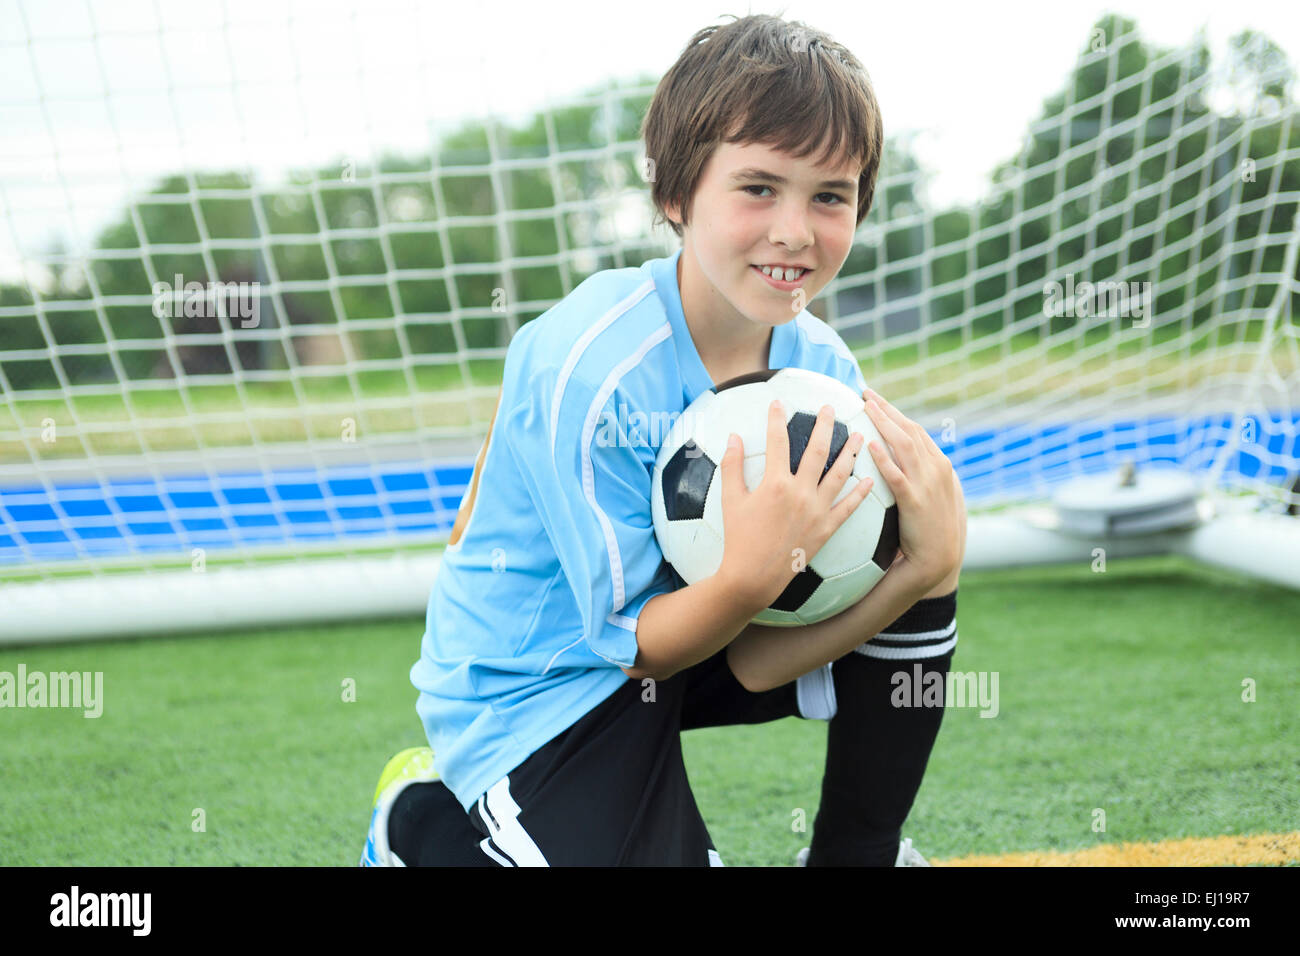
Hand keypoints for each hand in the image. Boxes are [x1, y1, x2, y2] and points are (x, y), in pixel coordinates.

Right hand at [716, 400, 873, 609]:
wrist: (753, 577)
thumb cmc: (738, 539)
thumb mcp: (730, 500)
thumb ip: (732, 466)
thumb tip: (733, 437)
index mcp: (775, 483)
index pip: (777, 441)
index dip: (777, 419)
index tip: (779, 402)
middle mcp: (800, 492)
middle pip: (816, 450)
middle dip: (823, 425)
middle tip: (829, 408)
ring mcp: (817, 510)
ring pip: (839, 474)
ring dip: (850, 451)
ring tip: (858, 435)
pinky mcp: (826, 528)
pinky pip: (848, 508)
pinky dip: (860, 493)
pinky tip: (869, 479)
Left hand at [862, 386, 962, 591]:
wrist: (939, 559)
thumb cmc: (929, 530)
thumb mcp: (929, 496)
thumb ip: (917, 476)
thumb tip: (897, 461)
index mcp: (938, 465)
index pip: (914, 430)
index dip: (894, 412)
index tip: (875, 398)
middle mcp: (936, 468)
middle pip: (909, 430)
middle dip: (887, 409)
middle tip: (865, 394)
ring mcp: (927, 483)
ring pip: (905, 445)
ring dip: (884, 424)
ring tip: (866, 409)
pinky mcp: (916, 501)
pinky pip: (897, 475)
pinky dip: (884, 459)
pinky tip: (870, 446)